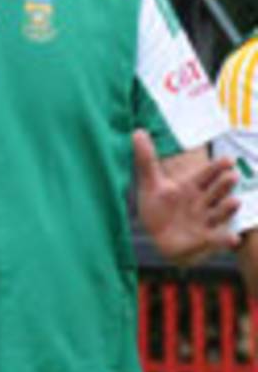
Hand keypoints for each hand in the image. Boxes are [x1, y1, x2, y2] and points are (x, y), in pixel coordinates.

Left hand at [134, 129, 239, 264]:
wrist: (156, 237)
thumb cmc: (157, 208)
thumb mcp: (150, 184)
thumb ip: (146, 160)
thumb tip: (137, 132)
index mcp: (192, 186)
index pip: (206, 174)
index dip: (216, 167)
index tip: (228, 159)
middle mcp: (203, 202)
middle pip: (216, 191)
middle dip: (224, 185)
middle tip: (232, 176)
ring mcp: (206, 220)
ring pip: (219, 212)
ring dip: (227, 208)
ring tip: (234, 201)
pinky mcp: (204, 239)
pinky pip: (216, 239)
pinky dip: (225, 239)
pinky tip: (233, 239)